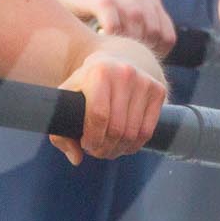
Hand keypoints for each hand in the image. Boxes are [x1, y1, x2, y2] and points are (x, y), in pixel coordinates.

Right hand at [36, 0, 175, 56]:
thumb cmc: (94, 5)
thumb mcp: (123, 12)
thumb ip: (137, 30)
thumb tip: (147, 67)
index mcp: (150, 0)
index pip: (167, 36)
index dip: (155, 54)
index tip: (136, 62)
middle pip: (154, 33)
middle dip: (140, 51)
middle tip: (122, 58)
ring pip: (137, 26)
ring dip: (125, 44)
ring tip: (110, 51)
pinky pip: (114, 23)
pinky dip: (110, 36)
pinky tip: (99, 40)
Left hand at [52, 41, 168, 163]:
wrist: (114, 62)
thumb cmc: (86, 85)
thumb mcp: (68, 99)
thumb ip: (61, 131)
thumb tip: (76, 158)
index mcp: (99, 73)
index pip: (98, 116)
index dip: (92, 138)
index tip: (86, 145)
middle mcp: (124, 74)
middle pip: (117, 128)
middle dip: (104, 148)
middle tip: (97, 151)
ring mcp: (144, 81)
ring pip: (133, 133)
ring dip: (119, 149)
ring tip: (108, 149)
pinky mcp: (158, 90)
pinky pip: (147, 131)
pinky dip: (134, 145)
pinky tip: (123, 145)